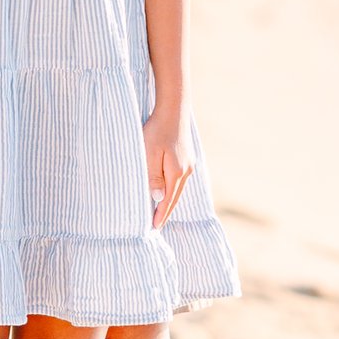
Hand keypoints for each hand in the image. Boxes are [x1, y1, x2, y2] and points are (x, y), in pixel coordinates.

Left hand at [144, 110, 193, 227]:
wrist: (174, 110)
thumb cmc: (157, 130)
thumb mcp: (150, 153)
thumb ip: (154, 176)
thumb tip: (158, 198)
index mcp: (176, 172)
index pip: (167, 200)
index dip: (160, 214)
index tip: (154, 227)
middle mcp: (186, 171)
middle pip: (175, 197)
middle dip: (166, 211)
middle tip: (157, 225)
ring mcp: (189, 164)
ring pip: (178, 189)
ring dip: (170, 201)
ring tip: (160, 212)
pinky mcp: (188, 158)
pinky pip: (179, 180)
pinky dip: (173, 190)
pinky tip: (167, 191)